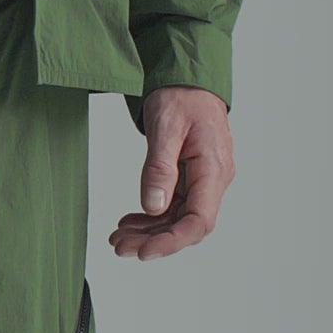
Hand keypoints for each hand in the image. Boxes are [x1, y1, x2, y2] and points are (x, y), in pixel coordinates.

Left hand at [111, 85, 232, 259]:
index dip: (172, 241)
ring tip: (118, 238)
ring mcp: (204, 180)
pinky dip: (152, 217)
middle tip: (119, 247)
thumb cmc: (182, 96)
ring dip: (149, 231)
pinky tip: (130, 222)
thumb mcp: (165, 127)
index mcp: (214, 168)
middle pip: (187, 224)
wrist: (189, 80)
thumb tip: (153, 206)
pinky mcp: (192, 178)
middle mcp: (214, 178)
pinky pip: (174, 206)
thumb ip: (159, 168)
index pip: (199, 220)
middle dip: (153, 240)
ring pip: (178, 218)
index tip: (144, 252)